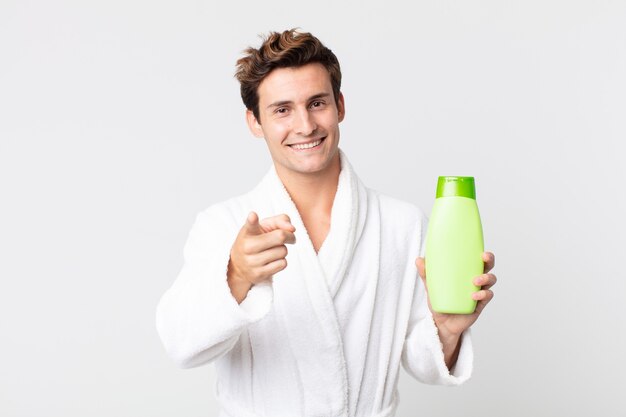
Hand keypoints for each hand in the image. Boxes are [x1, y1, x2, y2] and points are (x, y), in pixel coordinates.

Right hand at [227, 212, 295, 302]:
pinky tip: (272, 260)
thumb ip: (280, 220)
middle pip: (280, 236)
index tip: (253, 215)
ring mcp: (252, 262)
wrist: (239, 265)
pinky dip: (281, 261)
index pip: (250, 225)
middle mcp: (247, 246)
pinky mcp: (258, 274)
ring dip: (283, 250)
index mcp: (248, 232)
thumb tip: (292, 229)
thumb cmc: (256, 239)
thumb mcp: (264, 226)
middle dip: (289, 236)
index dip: (252, 220)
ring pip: (283, 251)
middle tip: (286, 237)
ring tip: (272, 250)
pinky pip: (283, 264)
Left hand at [415, 252, 496, 366]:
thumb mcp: (431, 286)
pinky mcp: (480, 304)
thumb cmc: (439, 301)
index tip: (481, 249)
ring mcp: (479, 292)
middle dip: (489, 260)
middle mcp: (475, 280)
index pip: (477, 259)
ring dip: (486, 278)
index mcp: (466, 272)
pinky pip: (487, 296)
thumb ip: (425, 273)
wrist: (442, 323)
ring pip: (491, 280)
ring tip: (475, 281)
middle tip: (483, 258)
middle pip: (488, 267)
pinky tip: (474, 296)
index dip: (482, 252)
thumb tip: (418, 259)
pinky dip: (483, 294)